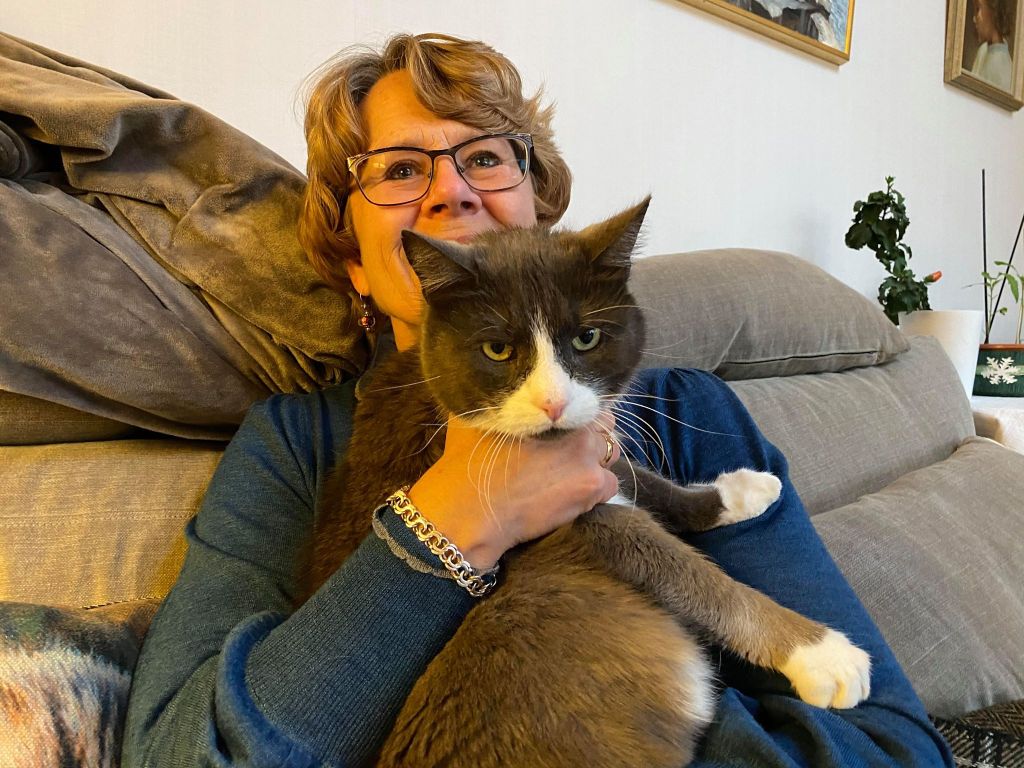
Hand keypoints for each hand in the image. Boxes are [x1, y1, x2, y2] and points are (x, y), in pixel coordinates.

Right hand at [407, 414, 620, 570]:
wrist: (471, 513)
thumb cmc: (468, 464)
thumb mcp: (476, 418)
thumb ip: (496, 399)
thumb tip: (498, 386)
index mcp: (556, 408)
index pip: (588, 401)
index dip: (577, 412)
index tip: (565, 425)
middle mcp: (579, 431)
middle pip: (606, 426)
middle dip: (592, 434)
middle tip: (570, 448)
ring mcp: (589, 462)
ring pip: (611, 454)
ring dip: (596, 460)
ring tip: (571, 471)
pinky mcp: (591, 491)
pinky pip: (611, 485)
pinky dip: (597, 488)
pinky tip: (575, 492)